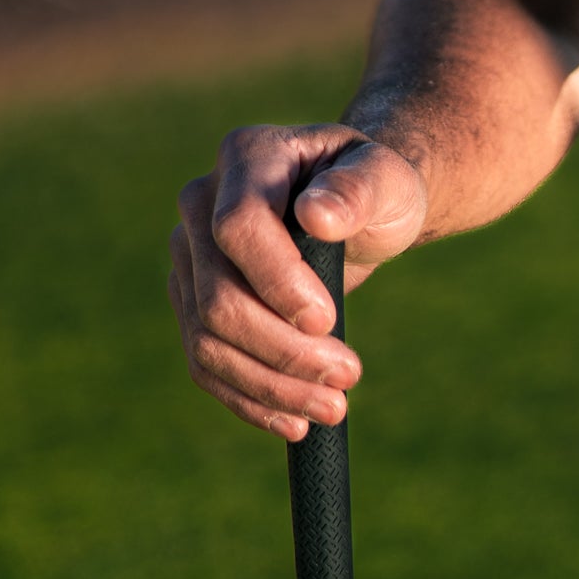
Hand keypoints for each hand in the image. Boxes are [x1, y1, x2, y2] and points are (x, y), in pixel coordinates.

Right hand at [169, 121, 427, 439]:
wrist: (361, 209)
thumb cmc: (377, 186)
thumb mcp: (388, 177)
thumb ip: (361, 188)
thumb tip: (317, 215)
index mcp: (247, 155)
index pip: (237, 228)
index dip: (277, 282)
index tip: (328, 320)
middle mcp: (201, 203)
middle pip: (218, 296)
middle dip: (282, 349)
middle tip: (348, 377)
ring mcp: (190, 256)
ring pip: (207, 340)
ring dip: (270, 385)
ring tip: (334, 407)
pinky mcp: (192, 302)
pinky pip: (206, 363)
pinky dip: (249, 398)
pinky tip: (294, 422)